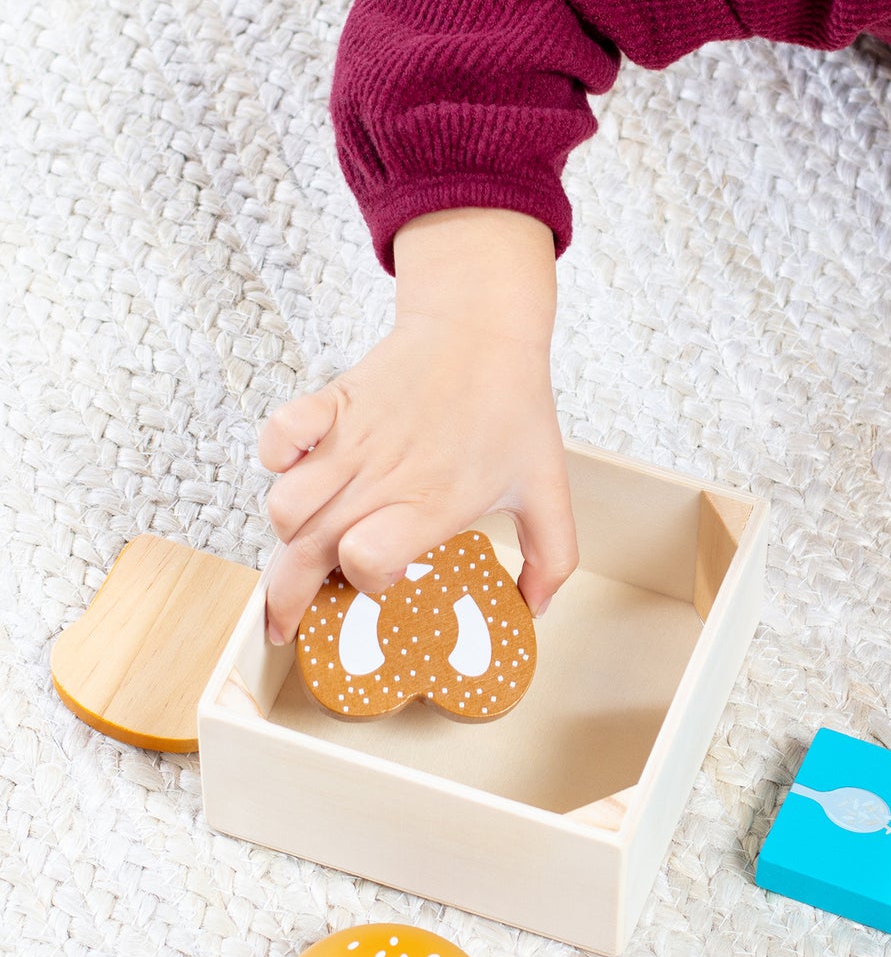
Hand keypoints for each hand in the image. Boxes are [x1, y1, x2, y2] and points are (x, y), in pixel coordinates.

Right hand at [257, 208, 576, 645]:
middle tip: (288, 626)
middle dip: (289, 598)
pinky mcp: (331, 404)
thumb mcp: (548, 491)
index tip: (388, 580)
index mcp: (433, 500)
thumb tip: (536, 608)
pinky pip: (276, 437)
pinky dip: (273, 460)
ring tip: (304, 550)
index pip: (368, 559)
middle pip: (309, 549)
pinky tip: (294, 474)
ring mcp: (352, 440)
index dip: (369, 581)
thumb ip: (552, 557)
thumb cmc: (514, 409)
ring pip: (284, 505)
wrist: (483, 330)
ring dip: (287, 536)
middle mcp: (384, 475)